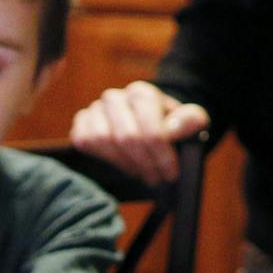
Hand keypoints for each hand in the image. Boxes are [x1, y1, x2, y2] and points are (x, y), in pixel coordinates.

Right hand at [70, 80, 208, 185]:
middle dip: (145, 164)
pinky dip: (103, 157)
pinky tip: (121, 163)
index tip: (171, 173)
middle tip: (156, 179)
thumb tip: (172, 129)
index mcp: (142, 93)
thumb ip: (190, 121)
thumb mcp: (191, 121)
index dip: (162, 156)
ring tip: (140, 172)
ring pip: (102, 140)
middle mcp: (115, 97)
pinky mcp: (81, 122)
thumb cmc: (172, 124)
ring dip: (124, 163)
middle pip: (126, 137)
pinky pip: (84, 141)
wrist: (153, 123)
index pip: (151, 129)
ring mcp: (95, 109)